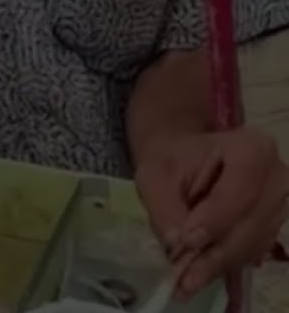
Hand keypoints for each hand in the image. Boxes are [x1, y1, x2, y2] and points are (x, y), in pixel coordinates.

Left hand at [135, 128, 288, 296]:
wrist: (184, 158)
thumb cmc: (170, 160)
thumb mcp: (155, 176)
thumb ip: (165, 207)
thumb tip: (176, 244)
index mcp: (252, 149)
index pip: (239, 190)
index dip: (215, 219)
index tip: (187, 241)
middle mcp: (277, 176)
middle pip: (251, 222)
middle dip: (216, 252)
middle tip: (185, 277)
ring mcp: (280, 203)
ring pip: (253, 241)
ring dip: (220, 264)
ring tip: (187, 281)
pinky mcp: (274, 225)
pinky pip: (253, 250)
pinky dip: (225, 264)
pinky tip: (200, 274)